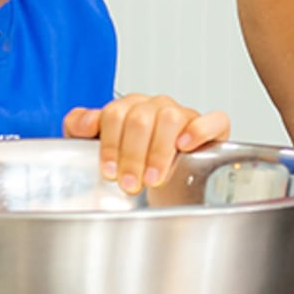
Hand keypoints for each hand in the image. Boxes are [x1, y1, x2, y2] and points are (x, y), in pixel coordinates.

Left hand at [65, 93, 228, 191]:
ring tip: (153, 179)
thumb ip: (80, 127)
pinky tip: (185, 146)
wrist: (160, 187)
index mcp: (128, 107)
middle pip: (140, 118)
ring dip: (158, 152)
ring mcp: (183, 114)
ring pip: (170, 118)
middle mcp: (155, 106)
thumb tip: (86, 122)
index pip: (115, 114)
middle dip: (132, 156)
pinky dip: (199, 131)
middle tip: (130, 183)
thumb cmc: (129, 165)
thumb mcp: (95, 146)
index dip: (110, 145)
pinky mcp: (212, 128)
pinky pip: (213, 119)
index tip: (110, 172)